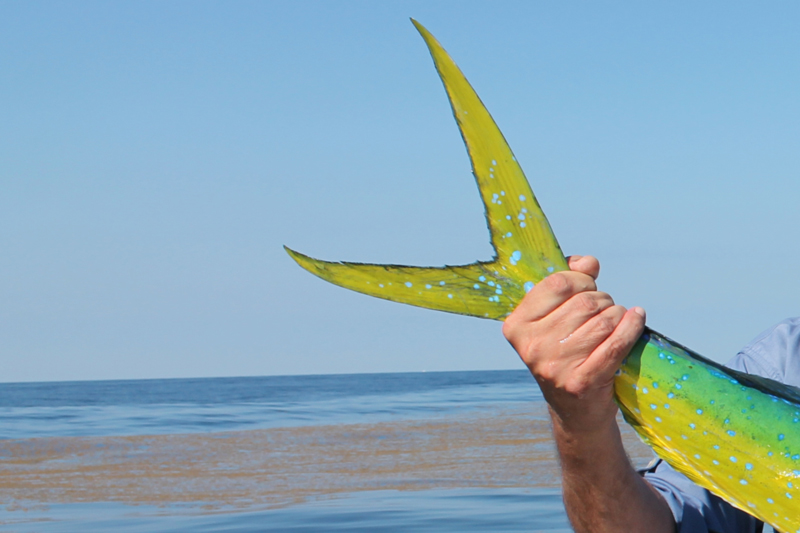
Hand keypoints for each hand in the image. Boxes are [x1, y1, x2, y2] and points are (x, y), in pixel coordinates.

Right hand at [503, 255, 645, 434]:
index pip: (557, 283)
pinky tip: (637, 318)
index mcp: (517, 326)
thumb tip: (588, 263)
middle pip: (583, 302)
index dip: (580, 279)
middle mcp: (531, 346)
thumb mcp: (553, 319)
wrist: (574, 410)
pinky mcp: (582, 382)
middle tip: (603, 311)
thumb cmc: (565, 353)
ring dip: (617, 315)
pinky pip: (616, 343)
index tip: (587, 287)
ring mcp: (555, 366)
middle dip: (602, 300)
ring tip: (615, 321)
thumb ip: (567, 282)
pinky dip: (631, 327)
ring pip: (603, 320)